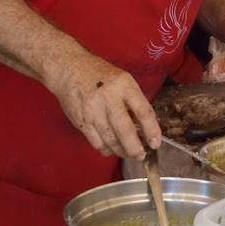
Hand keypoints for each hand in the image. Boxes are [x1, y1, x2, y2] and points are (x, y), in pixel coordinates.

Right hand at [45, 48, 160, 159]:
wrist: (69, 69)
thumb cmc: (100, 75)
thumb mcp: (122, 80)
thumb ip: (133, 101)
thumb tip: (145, 128)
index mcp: (124, 85)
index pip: (143, 111)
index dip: (152, 130)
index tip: (156, 144)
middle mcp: (109, 98)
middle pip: (125, 130)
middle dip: (135, 148)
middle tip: (141, 156)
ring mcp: (93, 110)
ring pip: (110, 140)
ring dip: (121, 151)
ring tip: (128, 154)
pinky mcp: (81, 121)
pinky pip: (97, 143)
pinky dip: (106, 150)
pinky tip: (112, 149)